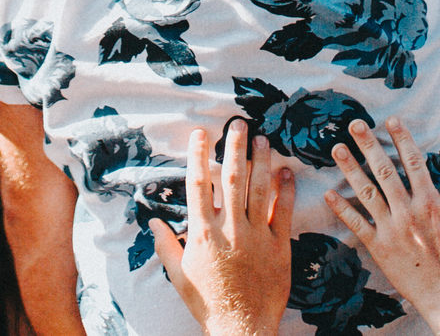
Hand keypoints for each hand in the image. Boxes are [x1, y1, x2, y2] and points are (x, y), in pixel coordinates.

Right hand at [151, 121, 295, 335]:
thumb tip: (153, 222)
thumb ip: (165, 245)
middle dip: (234, 147)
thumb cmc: (207, 303)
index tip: (200, 133)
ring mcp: (256, 237)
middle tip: (238, 123)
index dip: (198, 155)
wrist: (240, 328)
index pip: (198, 185)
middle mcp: (229, 229)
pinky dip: (285, 191)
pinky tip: (286, 172)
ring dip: (261, 161)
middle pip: (231, 178)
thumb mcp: (179, 275)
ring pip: (259, 190)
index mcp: (203, 233)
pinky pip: (283, 213)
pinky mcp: (278, 247)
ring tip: (263, 139)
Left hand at [323, 122, 439, 320]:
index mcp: (431, 202)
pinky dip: (342, 208)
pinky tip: (329, 193)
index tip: (391, 120)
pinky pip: (357, 224)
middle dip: (369, 145)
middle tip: (355, 124)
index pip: (414, 161)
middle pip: (385, 170)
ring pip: (366, 192)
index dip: (402, 138)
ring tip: (337, 148)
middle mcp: (408, 211)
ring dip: (350, 169)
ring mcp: (391, 229)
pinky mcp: (379, 248)